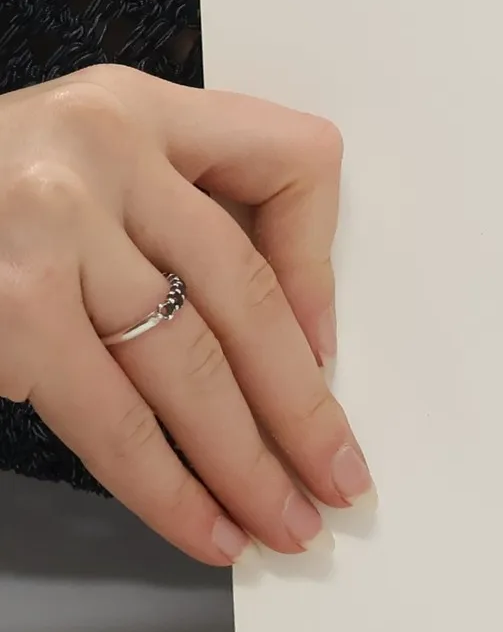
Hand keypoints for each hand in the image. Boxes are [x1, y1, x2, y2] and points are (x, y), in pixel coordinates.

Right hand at [0, 65, 371, 563]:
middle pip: (245, 293)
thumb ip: (157, 214)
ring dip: (249, 463)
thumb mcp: (63, 163)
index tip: (328, 349)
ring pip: (192, 365)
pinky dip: (168, 485)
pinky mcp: (12, 308)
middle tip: (341, 478)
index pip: (287, 161)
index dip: (320, 268)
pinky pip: (116, 419)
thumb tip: (280, 344)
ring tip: (287, 522)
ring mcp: (50, 229)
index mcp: (130, 105)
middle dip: (303, 407)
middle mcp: (99, 152)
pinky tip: (205, 525)